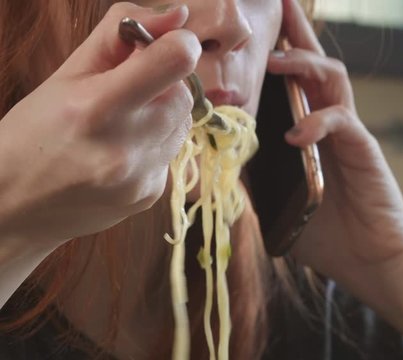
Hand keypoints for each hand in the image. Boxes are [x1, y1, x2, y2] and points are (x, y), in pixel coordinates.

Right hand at [0, 3, 199, 245]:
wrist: (11, 209)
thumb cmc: (33, 133)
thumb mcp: (65, 74)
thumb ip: (120, 36)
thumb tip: (178, 16)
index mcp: (98, 108)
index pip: (176, 61)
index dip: (178, 44)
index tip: (162, 47)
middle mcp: (125, 147)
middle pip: (183, 95)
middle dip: (161, 87)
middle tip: (124, 95)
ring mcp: (141, 177)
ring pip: (182, 125)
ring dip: (160, 116)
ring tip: (117, 127)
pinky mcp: (150, 196)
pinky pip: (170, 154)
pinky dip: (153, 146)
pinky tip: (118, 154)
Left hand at [268, 0, 402, 284]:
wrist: (369, 256)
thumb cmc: (327, 230)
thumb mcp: (276, 200)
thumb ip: (254, 177)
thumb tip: (220, 162)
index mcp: (309, 129)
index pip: (293, 82)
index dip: (280, 51)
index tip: (257, 30)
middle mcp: (328, 121)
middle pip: (314, 63)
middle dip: (297, 31)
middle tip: (280, 1)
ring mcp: (347, 131)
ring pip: (331, 78)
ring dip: (303, 65)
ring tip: (277, 61)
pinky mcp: (362, 147)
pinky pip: (341, 121)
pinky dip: (317, 122)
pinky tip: (296, 133)